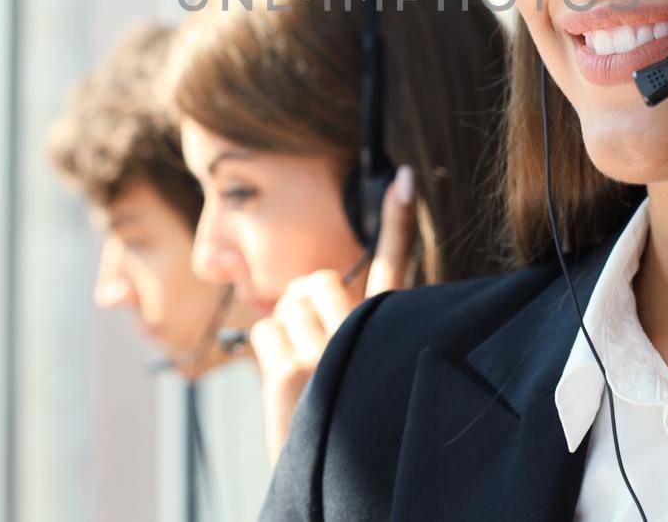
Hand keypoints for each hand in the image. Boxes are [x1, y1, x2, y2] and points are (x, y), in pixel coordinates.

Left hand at [250, 165, 416, 462]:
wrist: (341, 490)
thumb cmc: (353, 430)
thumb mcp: (366, 375)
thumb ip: (358, 333)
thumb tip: (312, 294)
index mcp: (391, 335)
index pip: (394, 267)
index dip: (399, 220)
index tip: (403, 177)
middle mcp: (364, 340)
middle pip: (320, 279)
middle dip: (306, 300)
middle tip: (311, 334)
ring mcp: (327, 356)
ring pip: (286, 304)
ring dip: (286, 328)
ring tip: (302, 366)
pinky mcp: (293, 376)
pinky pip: (265, 332)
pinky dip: (267, 349)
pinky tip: (285, 378)